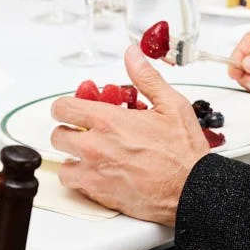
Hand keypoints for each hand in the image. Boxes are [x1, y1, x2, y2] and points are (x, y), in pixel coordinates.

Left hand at [50, 45, 209, 225]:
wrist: (191, 190)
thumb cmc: (183, 152)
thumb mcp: (171, 105)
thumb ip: (146, 78)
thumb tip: (132, 55)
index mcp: (109, 121)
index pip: (64, 108)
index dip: (67, 106)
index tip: (74, 109)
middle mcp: (96, 147)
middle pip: (58, 135)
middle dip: (70, 131)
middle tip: (85, 132)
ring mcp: (95, 173)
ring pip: (63, 164)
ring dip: (74, 158)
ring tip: (91, 155)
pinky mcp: (100, 195)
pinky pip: (75, 185)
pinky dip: (82, 179)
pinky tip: (99, 172)